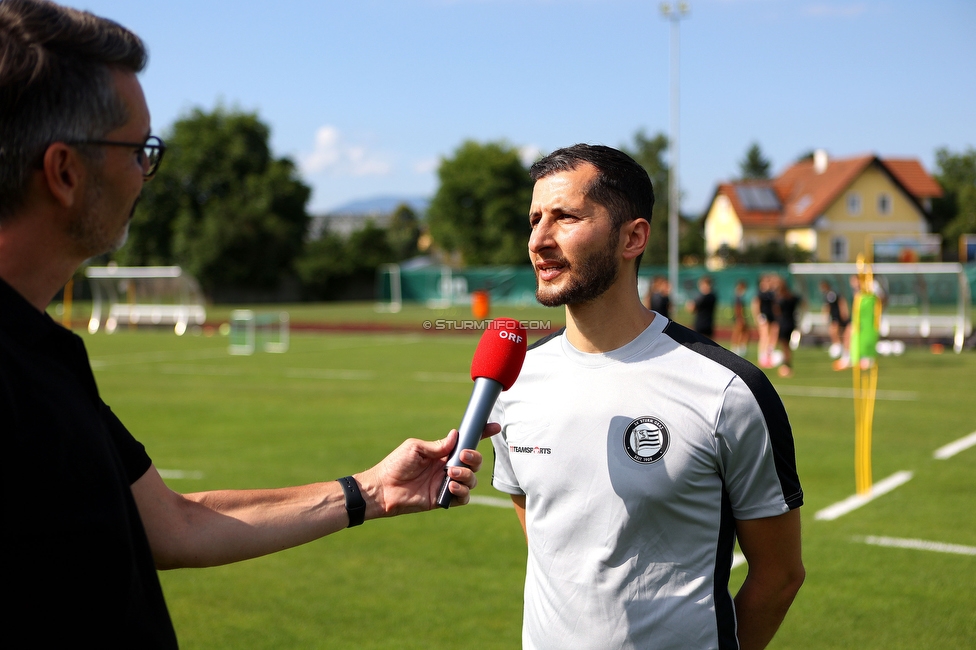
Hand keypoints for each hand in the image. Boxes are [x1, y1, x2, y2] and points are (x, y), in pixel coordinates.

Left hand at [356, 424, 500, 517]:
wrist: (383, 488)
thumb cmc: (395, 465)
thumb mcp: (415, 448)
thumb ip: (438, 445)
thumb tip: (456, 435)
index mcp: (442, 452)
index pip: (466, 442)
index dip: (481, 434)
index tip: (494, 427)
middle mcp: (447, 467)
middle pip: (474, 462)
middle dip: (474, 458)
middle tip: (462, 456)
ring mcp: (446, 483)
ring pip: (471, 479)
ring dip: (466, 475)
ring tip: (451, 473)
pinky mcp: (443, 499)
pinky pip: (463, 497)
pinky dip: (462, 491)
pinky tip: (450, 487)